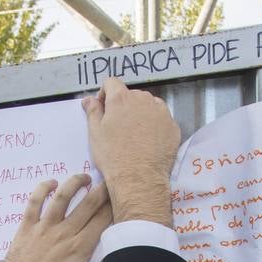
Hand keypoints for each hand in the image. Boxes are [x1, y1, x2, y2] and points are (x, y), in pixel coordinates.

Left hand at [0, 174, 110, 261]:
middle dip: (102, 190)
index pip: (103, 220)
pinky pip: (35, 202)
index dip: (114, 207)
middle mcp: (64, 232)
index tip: (122, 200)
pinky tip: (51, 183)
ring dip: (75, 183)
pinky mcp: (27, 226)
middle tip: (111, 180)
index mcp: (79, 247)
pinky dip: (42, 189)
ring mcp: (44, 227)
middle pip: (88, 204)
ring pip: (62, 197)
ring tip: (85, 177)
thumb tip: (117, 258)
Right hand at [83, 78, 177, 225]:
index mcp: (121, 99)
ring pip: (148, 105)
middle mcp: (143, 100)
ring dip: (141, 113)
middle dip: (124, 105)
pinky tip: (148, 142)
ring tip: (135, 135)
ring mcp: (161, 112)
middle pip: (131, 95)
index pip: (111, 82)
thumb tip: (89, 99)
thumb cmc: (113, 156)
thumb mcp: (95, 133)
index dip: (105, 93)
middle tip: (118, 126)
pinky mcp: (172, 126)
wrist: (139, 178)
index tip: (103, 107)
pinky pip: (162, 119)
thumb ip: (92, 111)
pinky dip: (155, 125)